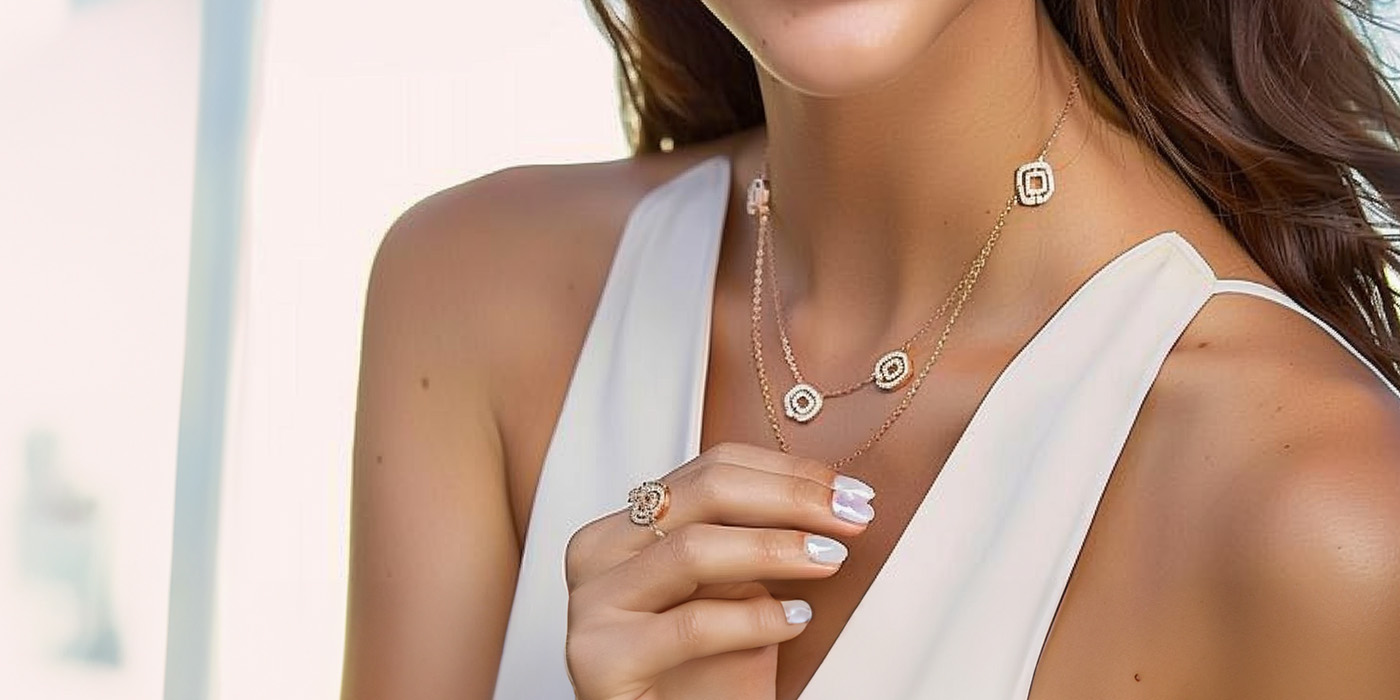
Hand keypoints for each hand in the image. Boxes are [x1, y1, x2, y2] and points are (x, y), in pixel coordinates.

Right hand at [562, 442, 876, 699]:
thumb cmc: (702, 674)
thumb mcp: (733, 593)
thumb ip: (753, 541)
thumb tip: (830, 495)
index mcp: (628, 524)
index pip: (710, 469)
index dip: (785, 472)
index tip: (847, 490)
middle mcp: (600, 552)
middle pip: (705, 493)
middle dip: (790, 498)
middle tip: (850, 516)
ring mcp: (592, 603)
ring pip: (692, 549)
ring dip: (775, 549)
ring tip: (829, 559)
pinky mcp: (600, 657)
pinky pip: (692, 624)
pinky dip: (755, 619)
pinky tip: (796, 619)